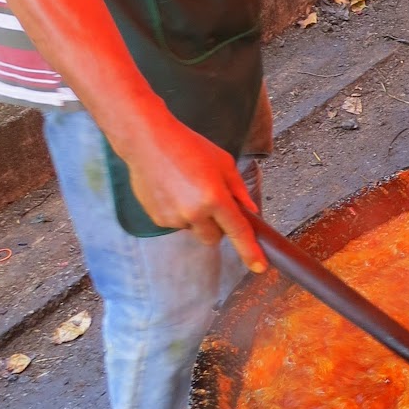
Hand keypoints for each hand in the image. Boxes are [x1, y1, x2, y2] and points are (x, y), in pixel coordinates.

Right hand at [123, 111, 266, 271]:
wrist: (148, 141)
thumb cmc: (188, 146)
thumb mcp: (223, 163)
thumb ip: (238, 189)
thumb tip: (250, 210)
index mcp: (215, 198)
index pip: (238, 231)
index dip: (250, 251)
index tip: (259, 267)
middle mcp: (194, 213)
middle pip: (214, 238)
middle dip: (218, 227)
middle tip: (212, 202)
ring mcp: (174, 218)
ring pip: (195, 231)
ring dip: (197, 219)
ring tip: (188, 188)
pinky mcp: (158, 219)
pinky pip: (177, 224)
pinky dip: (180, 213)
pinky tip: (173, 190)